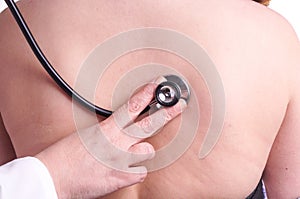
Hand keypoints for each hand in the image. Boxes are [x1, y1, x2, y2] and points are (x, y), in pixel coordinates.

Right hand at [36, 77, 186, 197]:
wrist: (52, 178)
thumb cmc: (64, 156)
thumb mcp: (87, 136)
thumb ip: (108, 133)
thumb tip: (119, 133)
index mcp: (107, 129)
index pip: (133, 106)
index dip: (148, 92)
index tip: (157, 84)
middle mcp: (118, 143)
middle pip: (150, 124)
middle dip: (168, 112)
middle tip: (179, 105)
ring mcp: (121, 160)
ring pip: (149, 151)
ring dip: (142, 153)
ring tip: (131, 155)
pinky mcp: (121, 178)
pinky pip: (141, 173)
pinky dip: (135, 171)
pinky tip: (125, 170)